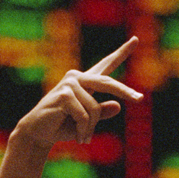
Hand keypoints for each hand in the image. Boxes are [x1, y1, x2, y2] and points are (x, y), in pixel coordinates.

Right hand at [9, 36, 141, 151]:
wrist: (39, 134)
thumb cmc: (63, 126)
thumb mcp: (88, 122)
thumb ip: (101, 112)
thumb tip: (118, 106)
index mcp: (86, 82)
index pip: (106, 65)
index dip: (121, 52)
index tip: (135, 39)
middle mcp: (78, 78)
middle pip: (108, 83)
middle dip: (125, 91)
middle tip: (139, 99)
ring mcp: (70, 84)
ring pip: (95, 108)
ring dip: (91, 128)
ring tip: (84, 137)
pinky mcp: (64, 94)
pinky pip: (84, 115)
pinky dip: (83, 129)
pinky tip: (78, 136)